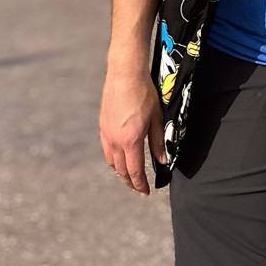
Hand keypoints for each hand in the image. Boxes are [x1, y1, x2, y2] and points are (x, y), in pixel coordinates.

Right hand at [99, 60, 166, 195]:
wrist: (125, 74)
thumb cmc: (143, 93)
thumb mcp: (157, 118)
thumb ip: (159, 141)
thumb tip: (163, 160)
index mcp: (131, 140)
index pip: (135, 171)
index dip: (141, 184)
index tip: (146, 192)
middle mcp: (115, 140)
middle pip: (121, 170)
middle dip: (130, 181)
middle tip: (138, 187)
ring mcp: (106, 133)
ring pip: (111, 161)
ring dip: (120, 171)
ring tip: (129, 175)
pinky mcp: (102, 126)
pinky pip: (107, 149)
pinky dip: (113, 159)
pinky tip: (119, 157)